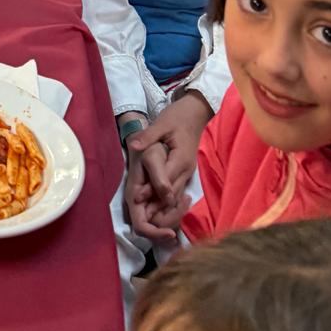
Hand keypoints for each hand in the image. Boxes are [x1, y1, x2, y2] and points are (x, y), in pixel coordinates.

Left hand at [125, 92, 210, 229]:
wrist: (195, 113)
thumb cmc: (178, 117)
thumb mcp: (162, 123)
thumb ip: (148, 137)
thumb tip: (134, 146)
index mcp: (181, 159)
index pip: (166, 180)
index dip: (151, 190)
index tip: (136, 198)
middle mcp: (187, 170)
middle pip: (172, 195)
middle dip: (156, 206)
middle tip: (139, 215)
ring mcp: (188, 173)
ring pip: (176, 197)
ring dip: (162, 207)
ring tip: (145, 217)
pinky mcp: (186, 173)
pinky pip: (177, 191)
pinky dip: (167, 201)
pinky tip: (156, 207)